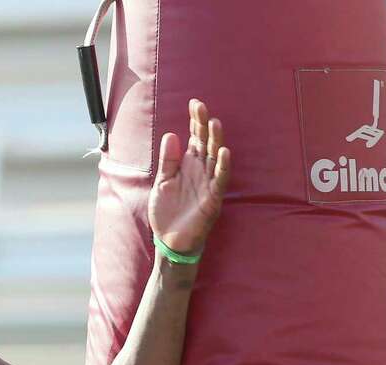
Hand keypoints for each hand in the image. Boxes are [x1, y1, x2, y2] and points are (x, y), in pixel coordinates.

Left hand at [149, 99, 230, 257]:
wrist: (170, 239)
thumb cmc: (167, 211)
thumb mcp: (162, 182)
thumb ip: (167, 161)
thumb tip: (171, 135)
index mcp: (188, 164)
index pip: (194, 137)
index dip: (194, 121)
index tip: (194, 103)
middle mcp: (200, 170)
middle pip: (205, 142)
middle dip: (204, 124)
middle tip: (201, 107)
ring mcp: (208, 182)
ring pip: (215, 157)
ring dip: (216, 140)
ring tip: (215, 123)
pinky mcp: (213, 198)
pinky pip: (220, 179)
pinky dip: (223, 166)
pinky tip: (224, 152)